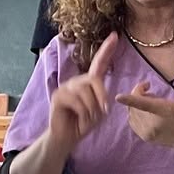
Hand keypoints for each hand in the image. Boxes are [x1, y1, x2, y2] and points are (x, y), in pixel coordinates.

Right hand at [47, 32, 118, 152]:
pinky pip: (76, 101)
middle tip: (102, 112)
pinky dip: (83, 113)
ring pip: (85, 92)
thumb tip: (104, 98)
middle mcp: (77, 81)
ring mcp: (66, 87)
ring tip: (87, 118)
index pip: (98, 63)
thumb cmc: (83, 123)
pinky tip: (79, 119)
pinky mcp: (58, 96)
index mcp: (88, 82)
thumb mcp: (99, 111)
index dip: (106, 50)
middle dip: (101, 97)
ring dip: (91, 109)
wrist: (67, 137)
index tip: (114, 36)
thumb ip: (102, 99)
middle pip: (94, 79)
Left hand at [116, 75, 173, 154]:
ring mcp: (147, 133)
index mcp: (163, 113)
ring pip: (132, 113)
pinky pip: (132, 121)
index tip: (118, 97)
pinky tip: (145, 111)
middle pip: (135, 105)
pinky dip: (134, 113)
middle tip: (150, 90)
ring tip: (150, 100)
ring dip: (135, 104)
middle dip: (138, 93)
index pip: (144, 104)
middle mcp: (153, 125)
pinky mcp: (145, 137)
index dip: (130, 99)